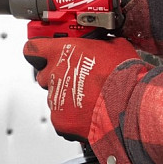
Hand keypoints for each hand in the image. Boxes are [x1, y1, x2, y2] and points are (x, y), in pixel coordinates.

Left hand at [23, 36, 139, 142]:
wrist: (130, 106)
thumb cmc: (124, 76)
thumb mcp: (115, 46)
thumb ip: (100, 44)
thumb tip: (104, 43)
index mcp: (62, 52)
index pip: (33, 49)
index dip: (37, 51)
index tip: (42, 53)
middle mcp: (54, 74)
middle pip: (43, 75)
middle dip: (56, 76)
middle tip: (76, 79)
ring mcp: (54, 98)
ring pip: (54, 97)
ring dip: (67, 97)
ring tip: (89, 99)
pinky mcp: (59, 120)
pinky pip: (60, 117)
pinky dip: (71, 117)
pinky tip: (88, 113)